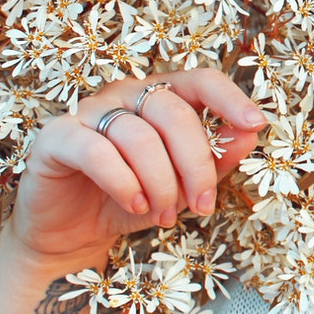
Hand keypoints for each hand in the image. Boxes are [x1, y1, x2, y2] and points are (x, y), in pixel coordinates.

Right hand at [8, 69, 265, 261]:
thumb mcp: (184, 184)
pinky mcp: (57, 137)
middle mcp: (126, 94)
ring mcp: (89, 111)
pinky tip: (135, 205)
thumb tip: (249, 135)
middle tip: (202, 204)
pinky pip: (98, 153)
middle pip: (175, 113)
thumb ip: (215, 158)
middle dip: (196, 164)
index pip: (201, 80)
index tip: (255, 124)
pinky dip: (124, 183)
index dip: (230, 99)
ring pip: (140, 137)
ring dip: (161, 183)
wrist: (73, 233)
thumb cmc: (134, 200)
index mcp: (161, 96)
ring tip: (165, 214)